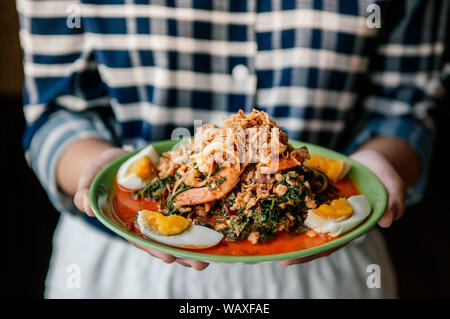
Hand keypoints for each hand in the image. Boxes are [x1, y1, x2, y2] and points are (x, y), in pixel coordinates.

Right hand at [73, 147, 208, 270]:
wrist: (119, 159)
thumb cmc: (103, 173)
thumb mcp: (91, 180)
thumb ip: (87, 193)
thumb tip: (86, 206)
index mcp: (130, 222)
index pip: (143, 240)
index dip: (155, 249)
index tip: (168, 258)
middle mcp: (150, 220)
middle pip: (167, 241)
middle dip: (183, 254)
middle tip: (200, 263)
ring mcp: (165, 210)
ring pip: (182, 229)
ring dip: (198, 242)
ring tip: (215, 253)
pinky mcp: (176, 197)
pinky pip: (191, 207)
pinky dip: (203, 215)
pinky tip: (219, 223)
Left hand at [280, 149, 405, 266]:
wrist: (369, 159)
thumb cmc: (381, 175)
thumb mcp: (391, 185)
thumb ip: (394, 201)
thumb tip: (388, 220)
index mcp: (350, 223)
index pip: (330, 242)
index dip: (312, 252)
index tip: (292, 259)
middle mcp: (332, 217)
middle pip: (312, 234)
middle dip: (294, 245)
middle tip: (275, 254)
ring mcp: (322, 205)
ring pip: (302, 218)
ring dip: (286, 223)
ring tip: (265, 231)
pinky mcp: (314, 190)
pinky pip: (300, 197)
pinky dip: (288, 200)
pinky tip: (270, 198)